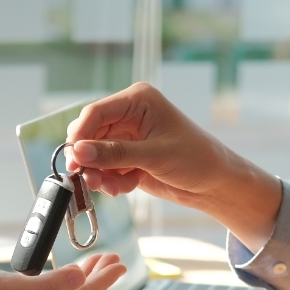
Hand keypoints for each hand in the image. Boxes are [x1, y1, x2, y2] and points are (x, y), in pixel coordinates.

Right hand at [65, 82, 282, 250]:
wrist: (215, 184)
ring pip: (94, 155)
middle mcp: (129, 115)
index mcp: (137, 100)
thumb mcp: (155, 156)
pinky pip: (105, 168)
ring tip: (111, 188)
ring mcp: (127, 137)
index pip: (95, 113)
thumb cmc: (196, 159)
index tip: (73, 160)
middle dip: (89, 159)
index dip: (80, 136)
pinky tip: (124, 188)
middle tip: (88, 179)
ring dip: (98, 174)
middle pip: (90, 134)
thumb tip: (79, 152)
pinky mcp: (128, 158)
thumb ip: (115, 154)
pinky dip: (110, 181)